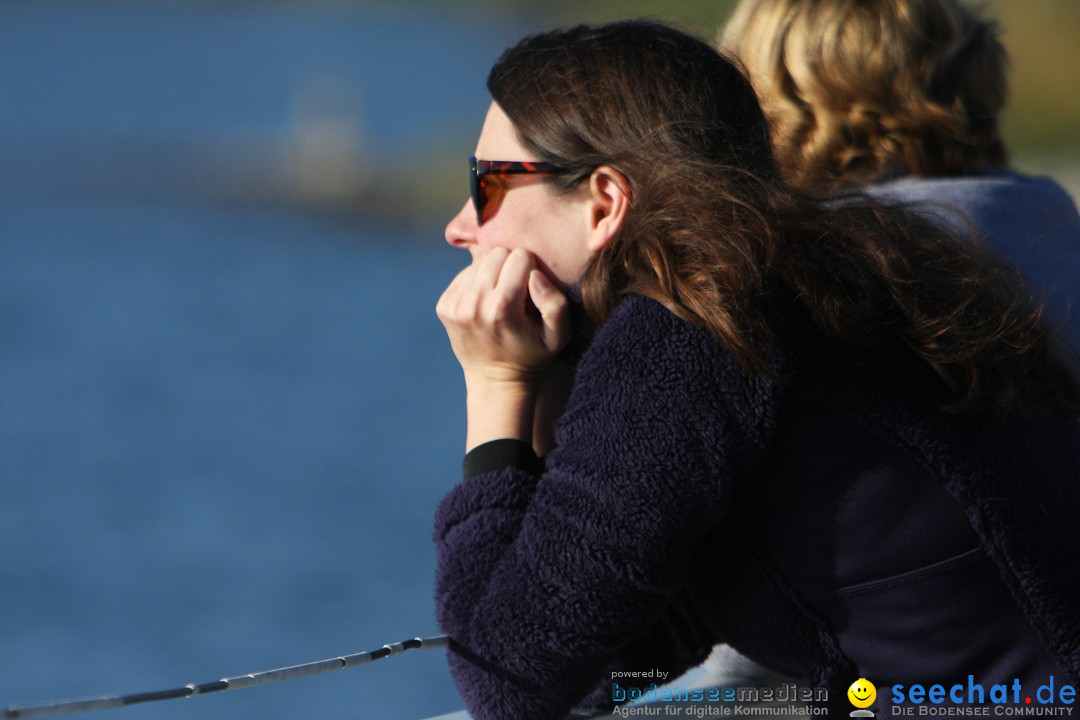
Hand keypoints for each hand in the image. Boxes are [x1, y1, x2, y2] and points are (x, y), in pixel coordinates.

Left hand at [436, 247, 570, 389]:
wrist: (495, 382)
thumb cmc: (532, 356)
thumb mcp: (559, 336)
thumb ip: (555, 303)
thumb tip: (535, 275)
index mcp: (501, 309)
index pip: (519, 256)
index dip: (531, 269)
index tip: (532, 291)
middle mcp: (473, 304)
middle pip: (497, 254)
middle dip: (511, 267)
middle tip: (517, 292)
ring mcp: (454, 305)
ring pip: (479, 261)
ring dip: (493, 273)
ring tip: (502, 298)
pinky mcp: (444, 305)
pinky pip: (465, 274)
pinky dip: (478, 282)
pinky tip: (487, 302)